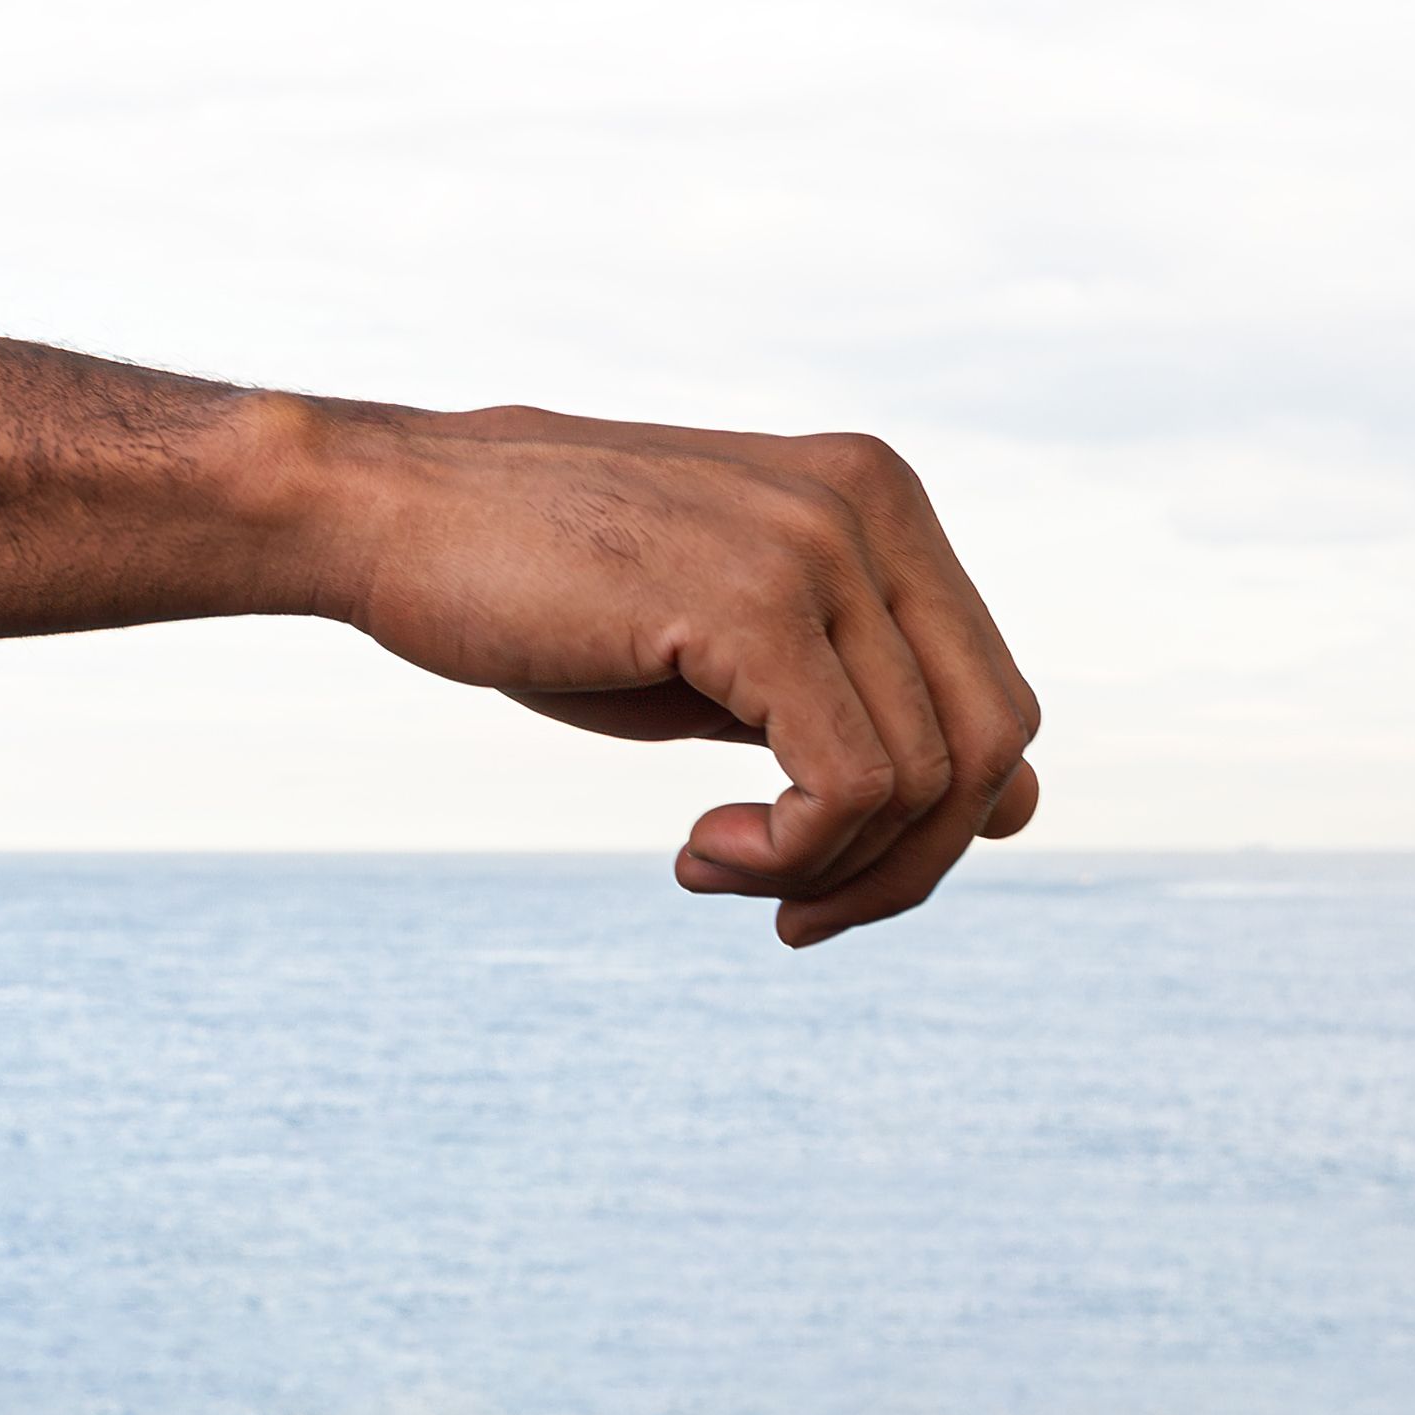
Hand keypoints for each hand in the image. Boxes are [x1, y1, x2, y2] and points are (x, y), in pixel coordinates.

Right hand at [311, 404, 1043, 946]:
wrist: (389, 514)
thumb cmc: (545, 590)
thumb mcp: (734, 657)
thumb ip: (863, 708)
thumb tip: (1025, 810)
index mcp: (878, 500)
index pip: (993, 695)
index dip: (938, 822)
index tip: (825, 876)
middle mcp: (870, 505)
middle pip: (994, 738)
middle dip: (912, 863)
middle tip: (797, 915)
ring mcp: (817, 543)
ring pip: (928, 777)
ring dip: (831, 869)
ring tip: (717, 868)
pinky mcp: (753, 599)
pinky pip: (850, 784)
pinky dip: (793, 854)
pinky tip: (700, 852)